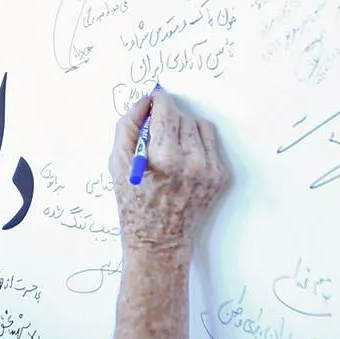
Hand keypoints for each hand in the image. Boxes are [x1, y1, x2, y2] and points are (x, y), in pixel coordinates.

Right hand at [107, 91, 230, 257]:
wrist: (159, 238)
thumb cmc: (134, 200)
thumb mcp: (118, 162)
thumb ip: (128, 125)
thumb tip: (146, 101)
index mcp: (164, 158)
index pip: (167, 110)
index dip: (159, 101)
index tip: (155, 100)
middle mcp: (192, 162)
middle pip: (183, 116)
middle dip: (169, 119)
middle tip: (156, 135)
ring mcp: (210, 170)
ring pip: (200, 126)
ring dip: (184, 129)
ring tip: (171, 147)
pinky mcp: (221, 176)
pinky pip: (211, 143)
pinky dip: (197, 144)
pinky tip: (183, 160)